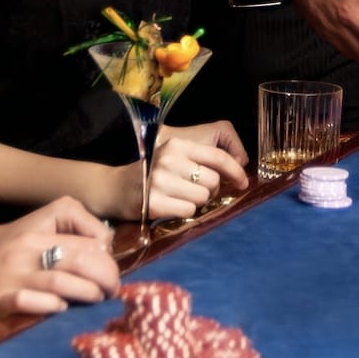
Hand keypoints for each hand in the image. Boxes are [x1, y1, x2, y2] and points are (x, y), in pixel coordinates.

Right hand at [0, 196, 119, 336]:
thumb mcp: (28, 248)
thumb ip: (61, 247)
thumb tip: (102, 254)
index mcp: (34, 235)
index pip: (84, 240)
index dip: (107, 259)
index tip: (112, 273)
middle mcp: (23, 251)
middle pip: (79, 258)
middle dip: (105, 276)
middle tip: (113, 291)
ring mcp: (10, 275)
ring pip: (60, 279)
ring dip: (87, 292)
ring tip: (97, 300)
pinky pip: (31, 300)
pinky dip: (51, 305)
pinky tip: (61, 309)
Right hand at [132, 125, 251, 220]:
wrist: (114, 188)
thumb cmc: (151, 174)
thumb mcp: (173, 157)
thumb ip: (201, 160)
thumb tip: (237, 175)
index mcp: (177, 145)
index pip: (218, 157)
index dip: (235, 171)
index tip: (243, 182)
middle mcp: (169, 160)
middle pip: (213, 181)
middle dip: (210, 190)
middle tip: (194, 191)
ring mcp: (160, 182)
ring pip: (203, 199)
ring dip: (196, 202)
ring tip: (179, 197)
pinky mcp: (154, 203)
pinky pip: (188, 212)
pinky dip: (184, 212)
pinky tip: (170, 206)